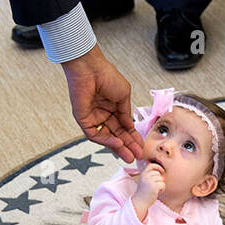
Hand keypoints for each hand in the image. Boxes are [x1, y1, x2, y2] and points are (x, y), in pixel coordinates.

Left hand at [61, 44, 143, 162]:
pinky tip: (117, 143)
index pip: (124, 128)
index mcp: (113, 108)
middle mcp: (103, 115)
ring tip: (129, 154)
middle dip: (127, 146)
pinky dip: (106, 140)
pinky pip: (95, 134)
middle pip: (116, 135)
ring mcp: (93, 118)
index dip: (133, 138)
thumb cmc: (107, 76)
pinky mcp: (83, 120)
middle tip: (137, 156)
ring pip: (106, 138)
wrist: (90, 68)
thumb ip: (126, 114)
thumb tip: (131, 128)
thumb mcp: (123, 97)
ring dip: (118, 147)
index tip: (141, 147)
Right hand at [131, 163, 163, 221]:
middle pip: (158, 173)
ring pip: (161, 179)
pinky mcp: (154, 187)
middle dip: (160, 179)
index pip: (151, 165)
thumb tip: (161, 170)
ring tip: (156, 189)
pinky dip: (162, 189)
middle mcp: (145, 177)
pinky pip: (163, 184)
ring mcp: (149, 181)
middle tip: (156, 186)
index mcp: (143, 174)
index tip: (162, 171)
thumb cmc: (144, 192)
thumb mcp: (145, 181)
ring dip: (161, 185)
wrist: (140, 202)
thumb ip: (150, 175)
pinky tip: (158, 192)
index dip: (158, 167)